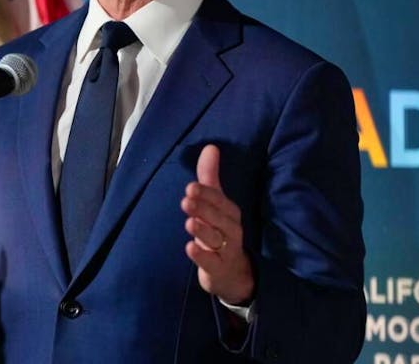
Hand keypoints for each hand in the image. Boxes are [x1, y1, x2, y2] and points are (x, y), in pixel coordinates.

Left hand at [181, 144, 253, 303]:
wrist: (232, 272)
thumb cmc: (220, 231)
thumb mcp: (215, 205)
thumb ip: (210, 177)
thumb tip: (210, 147)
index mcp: (230, 212)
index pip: (220, 201)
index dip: (206, 194)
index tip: (190, 187)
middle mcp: (231, 230)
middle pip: (219, 219)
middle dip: (203, 209)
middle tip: (186, 201)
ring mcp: (226, 251)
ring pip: (217, 239)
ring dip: (203, 231)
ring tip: (189, 223)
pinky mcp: (219, 269)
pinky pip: (212, 262)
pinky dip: (201, 256)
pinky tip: (189, 248)